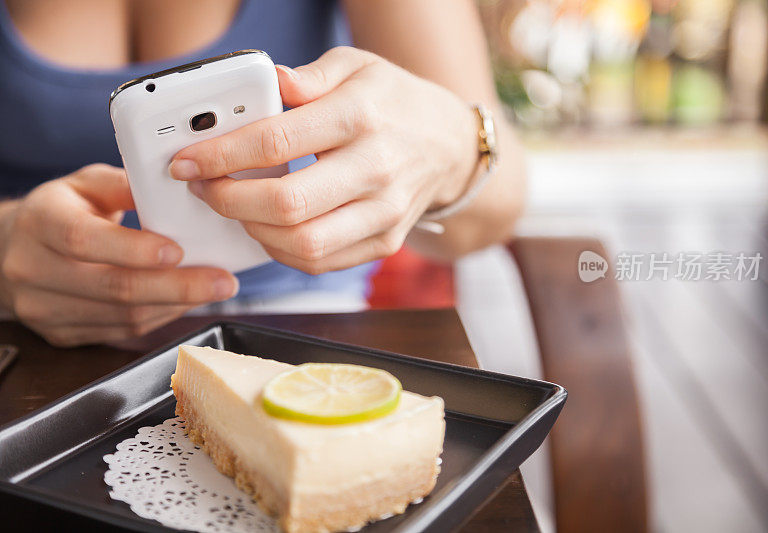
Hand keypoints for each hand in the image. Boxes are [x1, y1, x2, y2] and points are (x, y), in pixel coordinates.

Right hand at [0, 164, 238, 346]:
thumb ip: (127, 185)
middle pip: (113, 287)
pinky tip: (184, 302)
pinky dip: (161, 317)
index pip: (84, 239)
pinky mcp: (61, 334)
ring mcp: (44, 308)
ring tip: (213, 289)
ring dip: (176, 305)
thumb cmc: (63, 211)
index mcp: (40, 221)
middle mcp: (34, 269)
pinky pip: (122, 332)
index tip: (179, 251)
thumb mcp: (87, 184)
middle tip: (223, 281)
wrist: (16, 249)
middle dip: (177, 287)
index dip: (133, 249)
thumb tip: (175, 191)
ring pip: (123, 317)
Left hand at [169, 46, 477, 274]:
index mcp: (361, 117)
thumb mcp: (357, 67)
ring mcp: (384, 213)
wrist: (449, 147)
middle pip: (286, 205)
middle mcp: (377, 169)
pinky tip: (269, 227)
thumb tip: (267, 86)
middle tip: (205, 189)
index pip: (277, 142)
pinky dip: (281, 250)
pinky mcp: (385, 243)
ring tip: (237, 208)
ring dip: (253, 230)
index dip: (220, 156)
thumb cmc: (394, 103)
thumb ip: (308, 77)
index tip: (186, 162)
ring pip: (302, 244)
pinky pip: (320, 262)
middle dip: (228, 201)